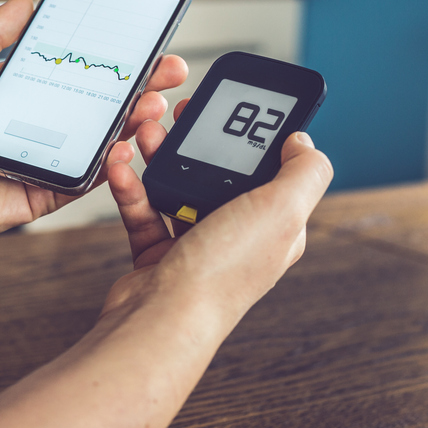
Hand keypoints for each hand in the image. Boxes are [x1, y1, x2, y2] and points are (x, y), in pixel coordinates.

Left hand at [0, 0, 188, 262]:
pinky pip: (89, 178)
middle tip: (169, 68)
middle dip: (141, 83)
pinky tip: (126, 142)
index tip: (141, 36)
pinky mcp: (49, 191)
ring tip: (154, 101)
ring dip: (136, 118)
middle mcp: (40, 122)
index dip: (111, 51)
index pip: (77, 64)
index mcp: (21, 88)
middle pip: (102, 99)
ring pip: (105, 137)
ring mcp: (49, 157)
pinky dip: (112, 161)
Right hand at [102, 108, 333, 328]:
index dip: (257, 136)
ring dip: (159, 157)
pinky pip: (143, 210)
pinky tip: (123, 169)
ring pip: (178, 187)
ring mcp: (196, 247)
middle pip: (221, 174)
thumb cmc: (220, 273)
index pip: (274, 171)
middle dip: (199, 141)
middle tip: (180, 112)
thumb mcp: (282, 211)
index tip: (236, 106)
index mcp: (275, 227)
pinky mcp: (157, 256)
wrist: (158, 320)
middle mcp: (238, 238)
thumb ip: (304, 172)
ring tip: (143, 133)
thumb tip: (303, 142)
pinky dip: (131, 188)